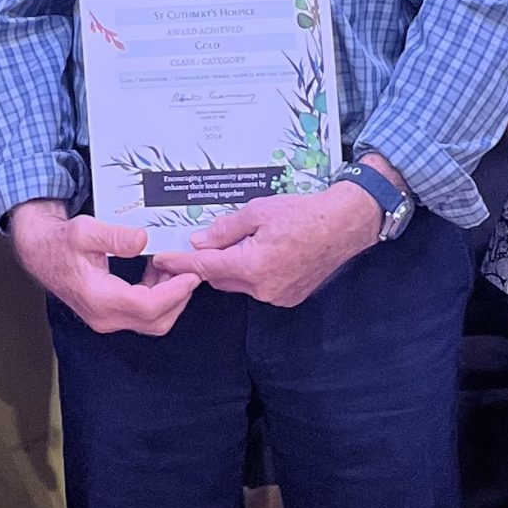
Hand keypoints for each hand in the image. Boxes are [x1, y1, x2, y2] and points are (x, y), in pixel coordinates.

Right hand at [9, 201, 202, 336]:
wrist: (41, 252)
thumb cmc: (60, 242)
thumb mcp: (84, 230)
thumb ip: (114, 237)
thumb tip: (142, 240)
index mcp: (98, 298)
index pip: (148, 306)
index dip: (175, 292)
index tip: (191, 274)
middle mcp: (104, 316)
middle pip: (156, 320)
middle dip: (179, 297)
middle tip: (190, 270)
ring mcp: (107, 319)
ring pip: (153, 321)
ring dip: (170, 297)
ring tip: (173, 267)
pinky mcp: (110, 314)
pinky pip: (143, 314)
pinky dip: (159, 296)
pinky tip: (158, 271)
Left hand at [189, 183, 378, 308]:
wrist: (345, 224)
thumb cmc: (304, 213)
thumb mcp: (258, 211)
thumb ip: (225, 230)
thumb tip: (200, 242)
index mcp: (252, 266)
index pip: (204, 267)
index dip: (180, 263)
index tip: (162, 260)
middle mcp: (263, 288)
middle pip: (219, 278)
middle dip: (209, 262)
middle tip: (203, 242)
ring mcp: (277, 296)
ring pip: (238, 284)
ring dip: (232, 267)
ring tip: (242, 242)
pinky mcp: (289, 297)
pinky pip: (258, 288)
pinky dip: (252, 273)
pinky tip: (262, 253)